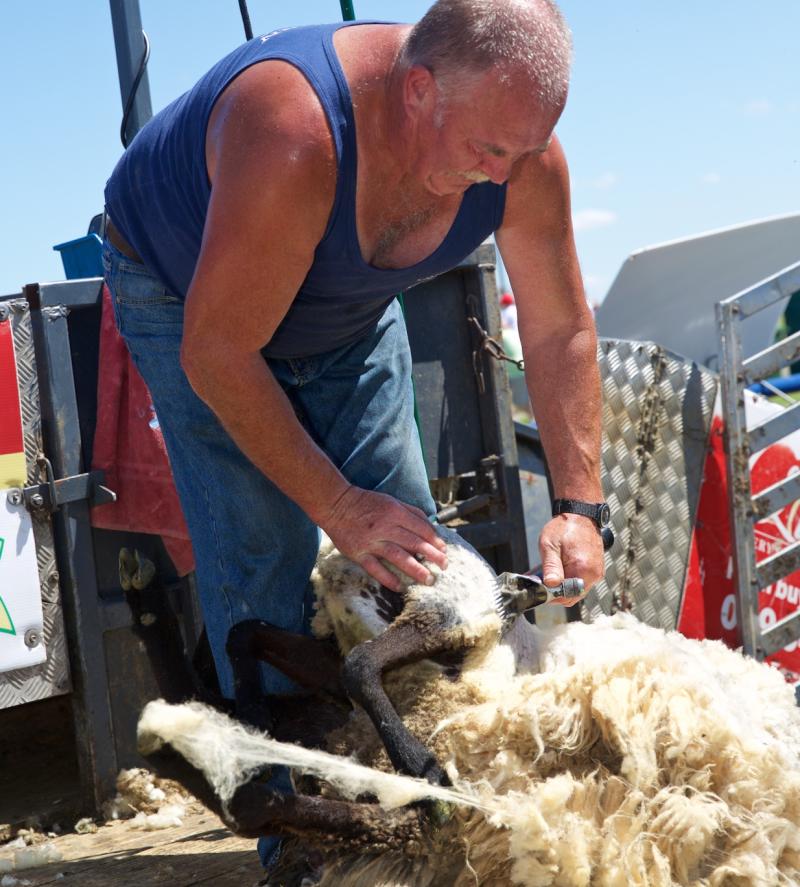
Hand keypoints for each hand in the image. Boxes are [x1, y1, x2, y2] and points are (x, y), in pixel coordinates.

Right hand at [320, 486, 447, 590]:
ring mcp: (371, 541)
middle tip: (444, 566)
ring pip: (398, 557)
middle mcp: (385, 527)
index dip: (435, 540)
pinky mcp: (358, 553)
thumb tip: (431, 526)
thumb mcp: (391, 501)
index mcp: (394, 512)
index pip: (421, 528)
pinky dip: (388, 578)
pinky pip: (375, 569)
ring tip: (428, 579)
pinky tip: (400, 587)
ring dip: (415, 570)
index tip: (444, 550)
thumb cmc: (367, 503)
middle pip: (413, 543)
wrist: (335, 504)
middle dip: (432, 556)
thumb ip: (411, 512)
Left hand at [538, 514, 603, 605]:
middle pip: (572, 596)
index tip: (539, 590)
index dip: (551, 597)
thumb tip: (550, 585)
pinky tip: (558, 571)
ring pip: (576, 591)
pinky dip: (569, 580)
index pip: (566, 596)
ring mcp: (596, 573)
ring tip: (548, 575)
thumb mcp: (550, 545)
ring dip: (562, 587)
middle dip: (555, 593)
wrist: (581, 515)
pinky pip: (581, 582)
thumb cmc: (564, 527)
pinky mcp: (596, 569)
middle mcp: (594, 574)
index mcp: (583, 569)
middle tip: (541, 582)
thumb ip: (551, 566)